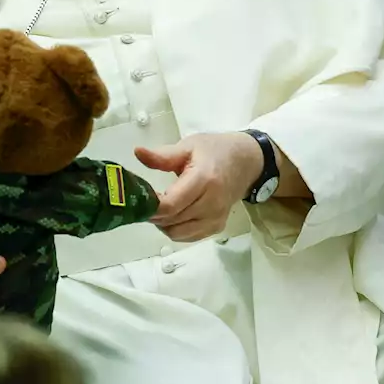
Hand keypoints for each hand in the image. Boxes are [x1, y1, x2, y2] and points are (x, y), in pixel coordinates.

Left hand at [135, 133, 262, 242]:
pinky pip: (189, 236)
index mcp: (204, 180)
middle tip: (143, 201)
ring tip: (157, 207)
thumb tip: (137, 152)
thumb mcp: (188, 146)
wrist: (245, 162)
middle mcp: (212, 203)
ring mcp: (216, 218)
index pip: (171, 204)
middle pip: (172, 220)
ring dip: (162, 224)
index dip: (151, 205)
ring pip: (178, 233)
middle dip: (153, 214)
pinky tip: (171, 214)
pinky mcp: (217, 227)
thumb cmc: (214, 151)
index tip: (140, 196)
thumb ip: (162, 155)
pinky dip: (175, 229)